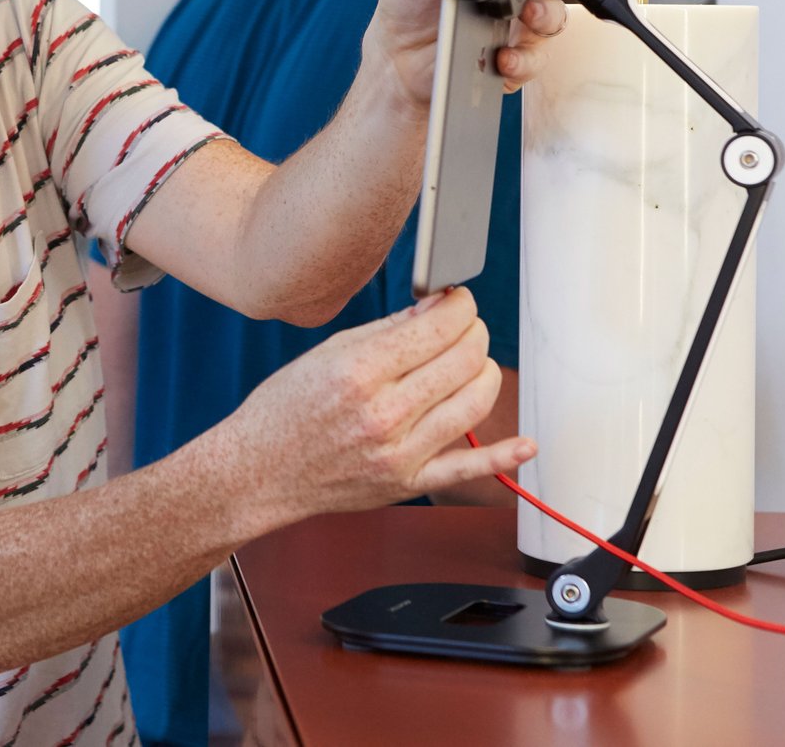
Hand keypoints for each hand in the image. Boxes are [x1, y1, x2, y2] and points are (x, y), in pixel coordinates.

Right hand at [215, 289, 535, 524]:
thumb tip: (436, 307)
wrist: (259, 470)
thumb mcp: (328, 353)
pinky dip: (505, 456)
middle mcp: (383, 413)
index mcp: (360, 372)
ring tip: (469, 362)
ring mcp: (400, 453)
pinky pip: (468, 468)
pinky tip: (525, 444)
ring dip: (484, 371)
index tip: (457, 300)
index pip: (439, 326)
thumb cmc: (284, 410)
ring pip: (474, 401)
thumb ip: (387, 331)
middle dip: (472, 332)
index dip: (459, 304)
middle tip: (461, 326)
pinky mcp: (408, 484)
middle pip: (464, 358)